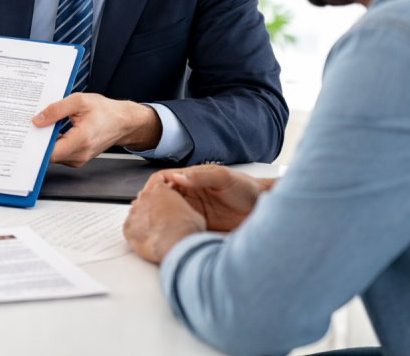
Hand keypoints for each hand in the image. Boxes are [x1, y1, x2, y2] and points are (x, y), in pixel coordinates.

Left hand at [32, 93, 161, 166]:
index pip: (51, 153)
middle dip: (38, 142)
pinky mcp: (78, 158)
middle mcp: (80, 153)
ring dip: (46, 143)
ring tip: (41, 127)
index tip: (26, 136)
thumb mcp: (80, 101)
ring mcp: (80, 158)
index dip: (36, 146)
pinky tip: (51, 132)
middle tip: (28, 128)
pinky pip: (60, 155)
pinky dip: (54, 145)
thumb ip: (57, 109)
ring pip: (54, 156)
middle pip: (50, 155)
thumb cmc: (105, 111)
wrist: (123, 122)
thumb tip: (38, 120)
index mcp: (81, 139)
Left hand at [124, 182, 206, 262]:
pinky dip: (136, 234)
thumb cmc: (187, 228)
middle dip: (150, 210)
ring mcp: (134, 211)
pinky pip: (129, 229)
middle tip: (159, 223)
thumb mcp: (193, 212)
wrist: (177, 243)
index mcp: (161, 190)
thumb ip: (183, 209)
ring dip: (142, 222)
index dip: (161, 200)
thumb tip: (183, 215)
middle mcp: (145, 197)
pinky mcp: (127, 226)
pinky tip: (147, 240)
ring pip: (135, 215)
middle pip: (144, 200)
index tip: (164, 208)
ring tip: (154, 234)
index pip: (157, 189)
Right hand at [144, 165, 267, 231]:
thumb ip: (201, 177)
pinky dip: (175, 228)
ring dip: (161, 217)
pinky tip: (172, 233)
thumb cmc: (246, 188)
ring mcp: (194, 209)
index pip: (164, 179)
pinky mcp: (200, 223)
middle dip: (152, 204)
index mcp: (191, 178)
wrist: (264, 207)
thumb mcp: (223, 178)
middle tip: (145, 214)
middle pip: (163, 197)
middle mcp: (190, 193)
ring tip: (155, 225)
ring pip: (170, 212)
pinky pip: (182, 225)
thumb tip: (179, 177)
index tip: (147, 196)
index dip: (153, 187)